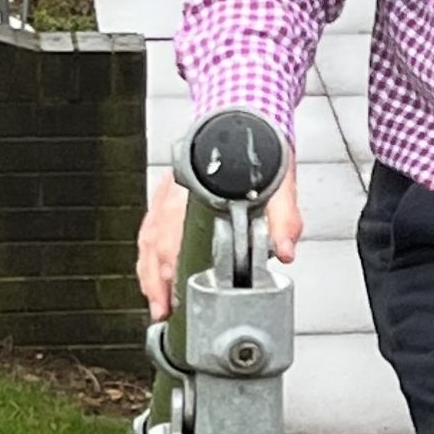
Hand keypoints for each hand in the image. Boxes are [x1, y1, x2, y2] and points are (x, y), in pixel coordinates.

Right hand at [135, 160, 302, 319]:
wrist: (245, 122)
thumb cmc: (258, 150)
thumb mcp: (280, 184)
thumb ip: (283, 218)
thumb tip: (285, 251)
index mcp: (198, 188)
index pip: (176, 233)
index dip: (173, 265)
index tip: (176, 290)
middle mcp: (176, 193)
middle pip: (156, 243)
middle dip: (159, 281)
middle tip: (167, 310)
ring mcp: (167, 196)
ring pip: (148, 242)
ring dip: (151, 277)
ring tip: (160, 306)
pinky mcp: (166, 201)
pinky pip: (149, 235)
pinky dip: (150, 262)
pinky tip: (155, 282)